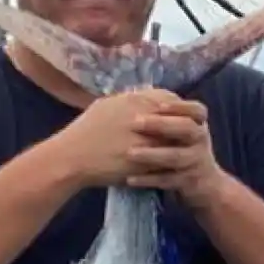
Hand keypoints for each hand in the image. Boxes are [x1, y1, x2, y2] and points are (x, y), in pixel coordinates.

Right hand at [53, 89, 207, 190]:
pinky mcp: (144, 162)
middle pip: (180, 118)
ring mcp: (146, 140)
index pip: (171, 100)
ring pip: (176, 141)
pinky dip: (171, 164)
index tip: (182, 114)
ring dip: (183, 146)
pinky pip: (166, 162)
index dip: (180, 107)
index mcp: (136, 101)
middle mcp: (145, 117)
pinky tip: (172, 167)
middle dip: (188, 126)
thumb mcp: (105, 106)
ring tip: (184, 151)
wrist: (72, 157)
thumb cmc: (84, 131)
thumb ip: (127, 100)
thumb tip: (140, 96)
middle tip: (191, 134)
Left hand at [124, 97, 229, 213]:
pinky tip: (129, 179)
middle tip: (135, 122)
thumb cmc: (185, 149)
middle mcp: (200, 141)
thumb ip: (167, 115)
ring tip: (129, 153)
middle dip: (162, 124)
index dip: (178, 106)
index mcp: (198, 124)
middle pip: (186, 128)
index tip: (157, 105)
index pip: (196, 110)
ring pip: (175, 156)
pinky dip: (148, 179)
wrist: (204, 184)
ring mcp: (195, 162)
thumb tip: (141, 92)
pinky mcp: (187, 182)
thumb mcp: (182, 130)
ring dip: (152, 154)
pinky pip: (167, 180)